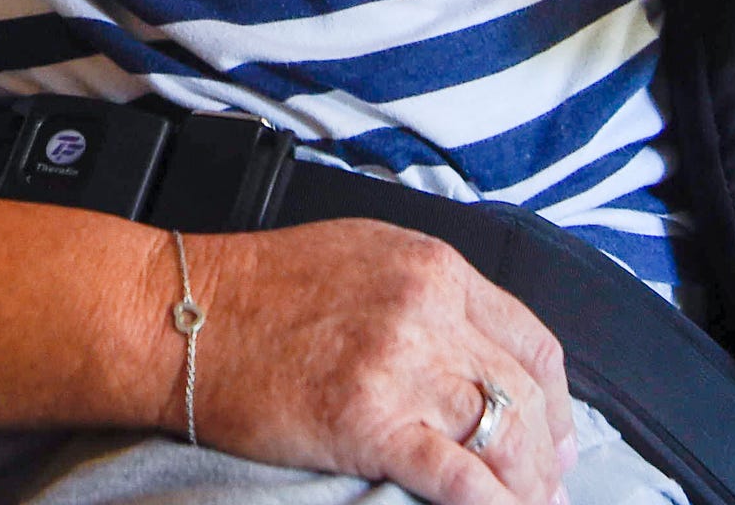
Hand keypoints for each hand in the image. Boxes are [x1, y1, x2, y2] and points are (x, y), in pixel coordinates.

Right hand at [191, 221, 575, 504]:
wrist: (178, 317)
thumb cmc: (257, 289)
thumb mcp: (363, 254)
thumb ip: (429, 293)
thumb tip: (482, 352)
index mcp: (432, 267)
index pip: (531, 340)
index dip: (557, 398)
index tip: (556, 432)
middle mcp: (427, 310)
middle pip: (525, 393)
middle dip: (549, 451)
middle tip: (552, 484)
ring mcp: (400, 366)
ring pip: (503, 436)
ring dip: (526, 484)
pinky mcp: (369, 422)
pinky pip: (458, 475)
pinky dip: (489, 503)